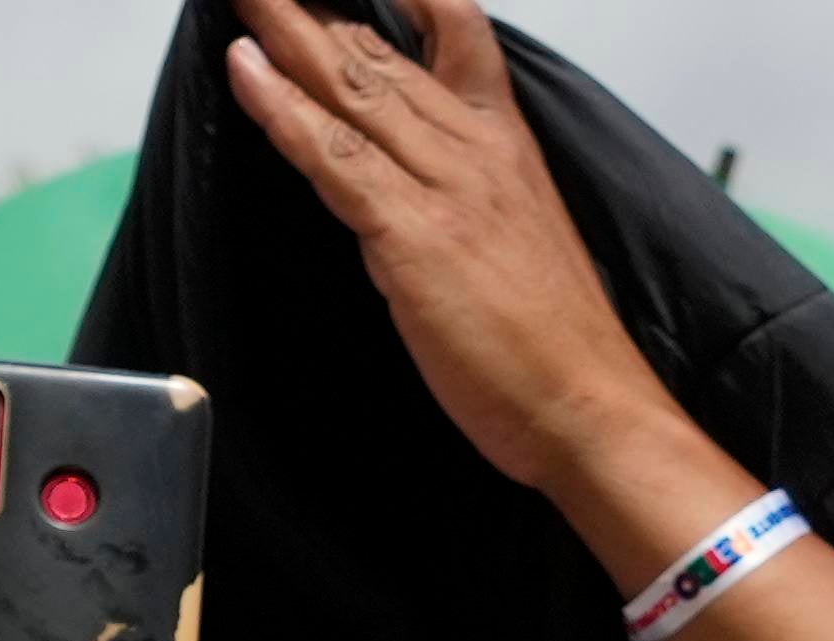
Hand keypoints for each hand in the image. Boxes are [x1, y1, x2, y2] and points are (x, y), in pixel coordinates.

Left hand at [221, 0, 745, 574]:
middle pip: (380, 53)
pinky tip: (244, 72)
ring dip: (284, 34)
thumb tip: (399, 196)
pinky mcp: (415, 237)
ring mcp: (446, 189)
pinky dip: (282, 110)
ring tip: (241, 0)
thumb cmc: (556, 346)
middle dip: (315, 10)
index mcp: (506, 146)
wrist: (592, 407)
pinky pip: (335, 156)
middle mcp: (477, 150)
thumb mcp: (516, 244)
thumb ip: (458, 204)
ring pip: (352, 88)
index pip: (455, 34)